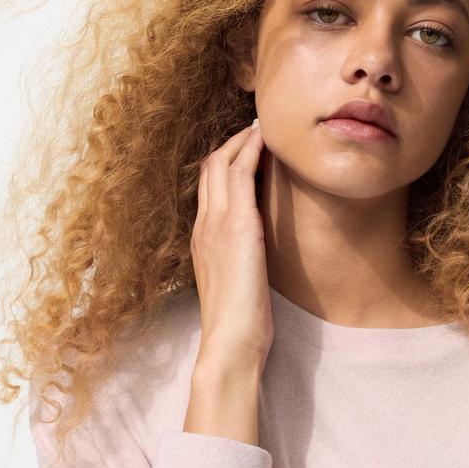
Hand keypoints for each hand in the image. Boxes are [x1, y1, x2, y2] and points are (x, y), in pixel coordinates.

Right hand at [192, 120, 272, 370]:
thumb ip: (240, 266)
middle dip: (232, 143)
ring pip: (221, 163)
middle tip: (256, 128)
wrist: (231, 341)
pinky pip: (240, 174)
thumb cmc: (238, 325)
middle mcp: (204, 226)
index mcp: (203, 240)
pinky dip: (251, 151)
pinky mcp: (236, 225)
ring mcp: (216, 223)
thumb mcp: (236, 287)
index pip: (209, 189)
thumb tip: (254, 261)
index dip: (226, 164)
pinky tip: (266, 139)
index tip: (247, 152)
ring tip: (263, 126)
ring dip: (242, 140)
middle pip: (210, 168)